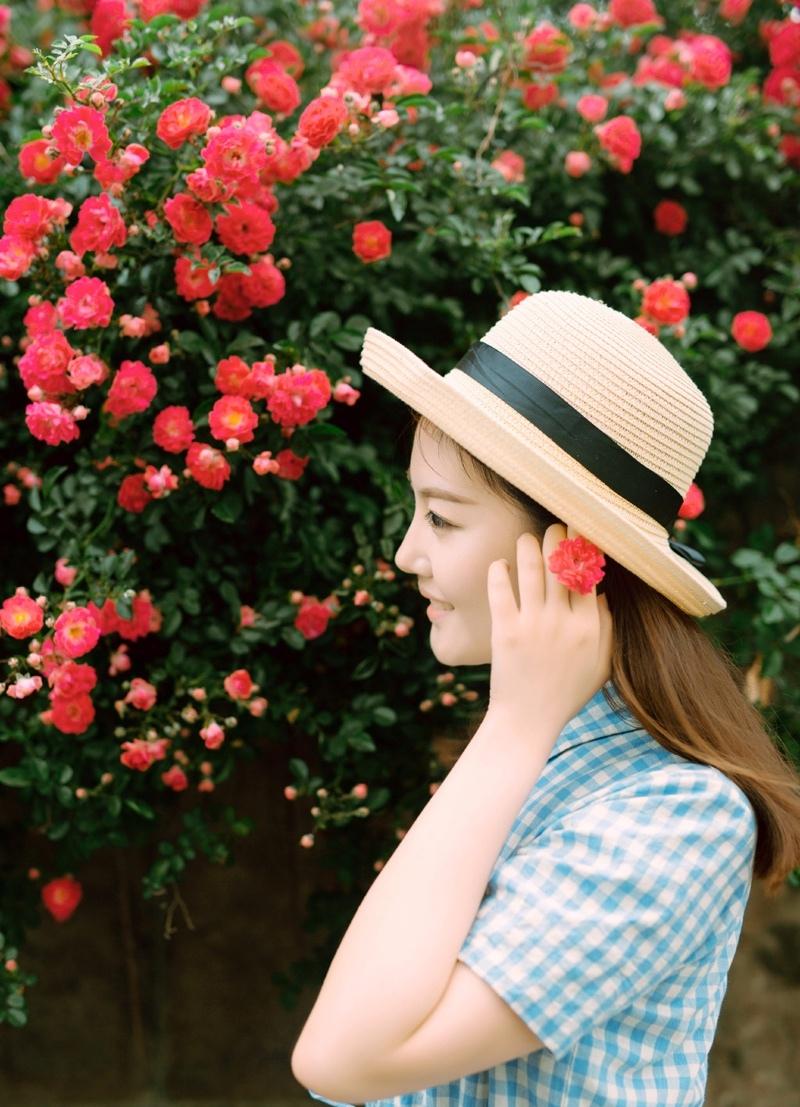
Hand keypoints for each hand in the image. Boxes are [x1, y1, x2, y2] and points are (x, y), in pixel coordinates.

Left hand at [485, 523, 613, 739]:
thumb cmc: (567, 691)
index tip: (582, 531)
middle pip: (560, 564)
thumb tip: (602, 590)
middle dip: (558, 537)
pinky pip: (500, 590)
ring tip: (526, 539)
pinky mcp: (504, 630)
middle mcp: (562, 621)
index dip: (585, 548)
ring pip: (530, 569)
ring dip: (528, 546)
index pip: (589, 574)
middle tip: (554, 527)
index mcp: (588, 626)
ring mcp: (532, 624)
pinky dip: (499, 571)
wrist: (529, 719)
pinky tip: (500, 565)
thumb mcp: (601, 662)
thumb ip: (607, 626)